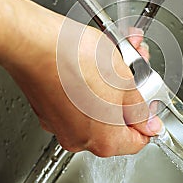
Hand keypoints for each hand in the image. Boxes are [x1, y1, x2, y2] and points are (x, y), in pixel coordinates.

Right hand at [1, 11, 161, 155]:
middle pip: (117, 118)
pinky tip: (93, 58)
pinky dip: (88, 81)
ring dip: (111, 79)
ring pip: (97, 104)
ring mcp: (59, 123)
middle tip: (135, 65)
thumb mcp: (125, 81)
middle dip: (129, 88)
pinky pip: (76, 98)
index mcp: (104, 140)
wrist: (33, 42)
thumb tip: (149, 123)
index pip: (138, 140)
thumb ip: (140, 108)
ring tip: (116, 52)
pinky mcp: (47, 106)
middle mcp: (79, 138)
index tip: (149, 99)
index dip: (148, 116)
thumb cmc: (76, 60)